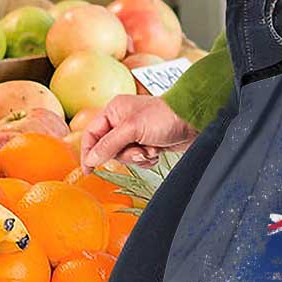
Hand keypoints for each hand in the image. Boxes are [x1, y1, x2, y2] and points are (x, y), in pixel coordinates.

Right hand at [80, 95, 197, 171]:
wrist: (193, 121)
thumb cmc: (164, 117)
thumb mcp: (132, 129)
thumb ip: (109, 144)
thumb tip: (91, 158)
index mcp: (114, 111)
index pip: (91, 134)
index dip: (88, 152)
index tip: (88, 170)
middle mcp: (122, 121)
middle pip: (108, 149)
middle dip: (124, 154)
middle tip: (138, 151)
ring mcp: (135, 133)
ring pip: (124, 156)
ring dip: (138, 157)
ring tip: (151, 149)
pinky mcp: (147, 143)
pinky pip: (138, 159)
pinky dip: (147, 159)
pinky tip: (157, 151)